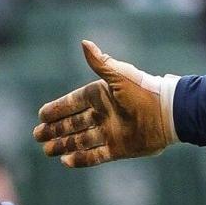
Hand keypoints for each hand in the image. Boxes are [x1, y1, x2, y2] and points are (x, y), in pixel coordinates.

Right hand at [34, 41, 174, 166]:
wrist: (168, 113)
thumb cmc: (143, 91)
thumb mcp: (119, 76)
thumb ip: (100, 63)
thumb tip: (84, 43)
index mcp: (101, 96)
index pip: (73, 103)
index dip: (57, 109)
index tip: (41, 115)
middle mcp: (104, 114)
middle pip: (73, 123)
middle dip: (55, 129)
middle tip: (38, 136)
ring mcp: (110, 132)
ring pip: (81, 140)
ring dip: (64, 144)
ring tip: (47, 150)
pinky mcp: (119, 148)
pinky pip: (96, 155)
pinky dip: (81, 159)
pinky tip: (65, 161)